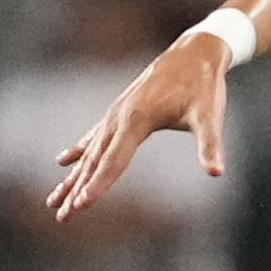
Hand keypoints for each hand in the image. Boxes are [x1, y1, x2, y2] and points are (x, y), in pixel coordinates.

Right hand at [48, 36, 231, 222]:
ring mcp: (116, 113)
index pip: (114, 161)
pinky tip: (63, 161)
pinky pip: (94, 136)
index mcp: (136, 120)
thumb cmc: (203, 86)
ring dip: (72, 177)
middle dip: (76, 190)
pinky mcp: (120, 111)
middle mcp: (119, 117)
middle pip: (95, 161)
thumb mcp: (209, 116)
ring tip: (53, 201)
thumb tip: (217, 171)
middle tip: (61, 216)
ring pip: (90, 151)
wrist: (194, 54)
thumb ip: (210, 144)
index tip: (80, 206)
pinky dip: (78, 151)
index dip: (98, 185)